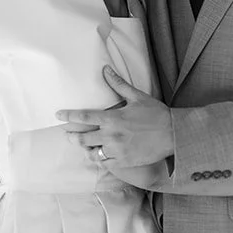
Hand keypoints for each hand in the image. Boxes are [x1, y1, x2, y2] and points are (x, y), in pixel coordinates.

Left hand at [57, 67, 175, 167]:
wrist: (173, 134)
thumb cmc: (156, 113)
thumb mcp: (137, 96)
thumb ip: (118, 84)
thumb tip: (105, 69)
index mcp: (113, 118)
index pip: (84, 116)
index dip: (69, 115)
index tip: (58, 115)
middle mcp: (111, 135)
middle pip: (83, 138)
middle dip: (72, 136)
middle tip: (68, 134)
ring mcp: (116, 150)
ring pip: (92, 152)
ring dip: (85, 149)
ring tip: (83, 146)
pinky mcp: (123, 161)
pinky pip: (104, 163)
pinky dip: (99, 159)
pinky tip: (98, 156)